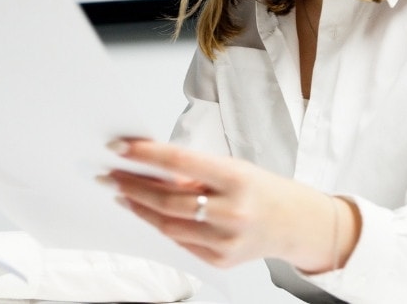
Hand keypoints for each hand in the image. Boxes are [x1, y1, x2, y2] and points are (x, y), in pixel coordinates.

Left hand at [105, 139, 357, 271]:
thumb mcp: (235, 168)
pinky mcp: (220, 260)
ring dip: (139, 207)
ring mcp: (225, 240)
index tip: (119, 147)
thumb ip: (196, 170)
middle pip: (167, 199)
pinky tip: (147, 212)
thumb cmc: (264, 190)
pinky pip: (180, 241)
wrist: (297, 225)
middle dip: (133, 185)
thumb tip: (150, 166)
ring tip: (121, 193)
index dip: (145, 154)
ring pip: (167, 224)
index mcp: (237, 179)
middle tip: (109, 174)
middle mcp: (232, 211)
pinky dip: (160, 225)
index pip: (180, 162)